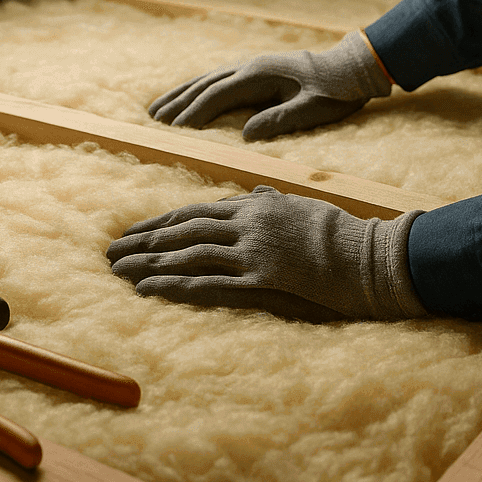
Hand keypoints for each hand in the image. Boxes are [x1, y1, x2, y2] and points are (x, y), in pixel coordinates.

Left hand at [106, 186, 424, 322]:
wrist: (370, 256)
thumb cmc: (340, 233)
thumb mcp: (302, 205)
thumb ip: (273, 200)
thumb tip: (254, 192)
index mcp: (254, 206)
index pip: (194, 212)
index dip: (160, 223)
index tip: (135, 232)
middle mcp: (246, 224)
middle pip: (182, 231)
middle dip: (143, 241)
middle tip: (112, 251)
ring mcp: (252, 253)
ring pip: (187, 254)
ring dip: (148, 263)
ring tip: (118, 271)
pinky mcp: (260, 282)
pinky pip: (208, 284)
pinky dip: (173, 285)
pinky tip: (148, 289)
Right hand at [147, 32, 390, 139]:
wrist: (352, 68)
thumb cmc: (336, 93)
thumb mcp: (312, 110)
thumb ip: (280, 120)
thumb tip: (245, 135)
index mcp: (260, 75)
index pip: (218, 94)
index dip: (194, 112)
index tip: (174, 130)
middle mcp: (250, 66)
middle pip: (204, 83)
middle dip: (177, 101)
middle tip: (152, 119)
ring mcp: (252, 66)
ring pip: (208, 78)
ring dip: (182, 92)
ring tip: (157, 107)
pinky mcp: (256, 70)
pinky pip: (219, 78)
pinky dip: (198, 88)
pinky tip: (189, 97)